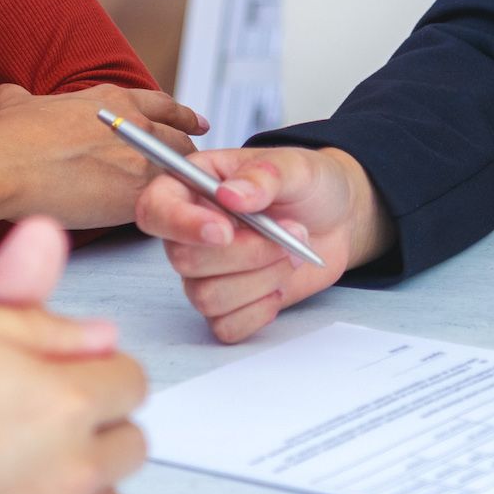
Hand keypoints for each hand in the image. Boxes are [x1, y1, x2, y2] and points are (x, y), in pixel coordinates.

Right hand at [0, 83, 207, 229]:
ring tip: (184, 197)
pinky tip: (168, 219)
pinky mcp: (136, 196)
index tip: (196, 123)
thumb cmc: (5, 138)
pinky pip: (167, 203)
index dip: (181, 115)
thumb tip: (11, 98)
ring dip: (182, 183)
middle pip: (179, 139)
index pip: (161, 105)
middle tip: (194, 164)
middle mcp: (134, 125)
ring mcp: (139, 160)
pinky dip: (171, 210)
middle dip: (188, 152)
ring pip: (180, 171)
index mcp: (110, 101)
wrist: (5, 166)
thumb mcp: (12, 102)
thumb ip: (21, 99)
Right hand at [0, 217, 146, 493]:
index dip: (90, 374)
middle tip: (27, 429)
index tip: (54, 383)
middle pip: (128, 444)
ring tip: (15, 477)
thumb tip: (98, 323)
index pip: (130, 381)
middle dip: (91, 431)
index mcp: (64, 399)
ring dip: (78, 492)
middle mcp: (72, 471)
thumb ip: (32, 311)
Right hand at [133, 145, 385, 342]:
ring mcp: (206, 272)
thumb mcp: (296, 167)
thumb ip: (264, 176)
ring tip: (293, 252)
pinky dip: (260, 311)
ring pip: (207, 297)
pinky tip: (279, 286)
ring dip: (262, 278)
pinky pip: (225, 326)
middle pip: (185, 260)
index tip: (224, 231)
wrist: (338, 221)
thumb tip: (231, 194)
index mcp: (193, 186)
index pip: (155, 209)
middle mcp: (190, 232)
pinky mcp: (227, 305)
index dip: (180, 225)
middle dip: (247, 253)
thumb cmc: (309, 185)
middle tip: (291, 231)